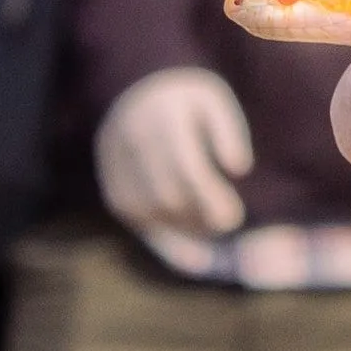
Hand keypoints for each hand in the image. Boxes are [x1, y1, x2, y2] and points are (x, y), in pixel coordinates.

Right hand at [97, 66, 253, 240]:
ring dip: (184, 231)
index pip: (185, 168)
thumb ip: (229, 131)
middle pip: (165, 195)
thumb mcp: (212, 101)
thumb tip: (239, 168)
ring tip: (213, 230)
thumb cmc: (184, 102)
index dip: (210, 198)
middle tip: (230, 222)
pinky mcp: (111, 190)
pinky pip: (137, 223)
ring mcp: (115, 168)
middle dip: (200, 218)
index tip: (234, 216)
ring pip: (149, 214)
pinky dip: (166, 244)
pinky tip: (195, 257)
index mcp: (162, 118)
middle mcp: (131, 143)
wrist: (132, 93)